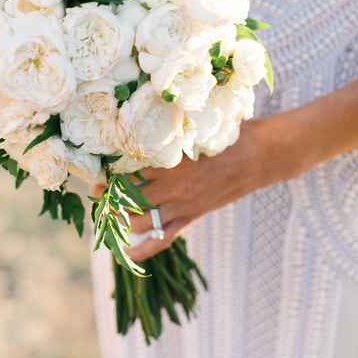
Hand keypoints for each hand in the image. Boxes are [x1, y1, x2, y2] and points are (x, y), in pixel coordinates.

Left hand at [115, 115, 291, 262]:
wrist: (262, 157)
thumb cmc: (231, 134)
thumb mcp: (200, 125)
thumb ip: (176, 125)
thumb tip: (153, 105)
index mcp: (173, 162)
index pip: (132, 168)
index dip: (112, 167)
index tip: (100, 163)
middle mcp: (174, 187)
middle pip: (130, 196)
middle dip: (108, 195)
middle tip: (96, 189)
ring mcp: (183, 205)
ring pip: (141, 219)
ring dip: (119, 218)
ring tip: (105, 213)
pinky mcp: (192, 216)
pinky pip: (165, 237)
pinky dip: (145, 246)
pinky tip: (127, 252)